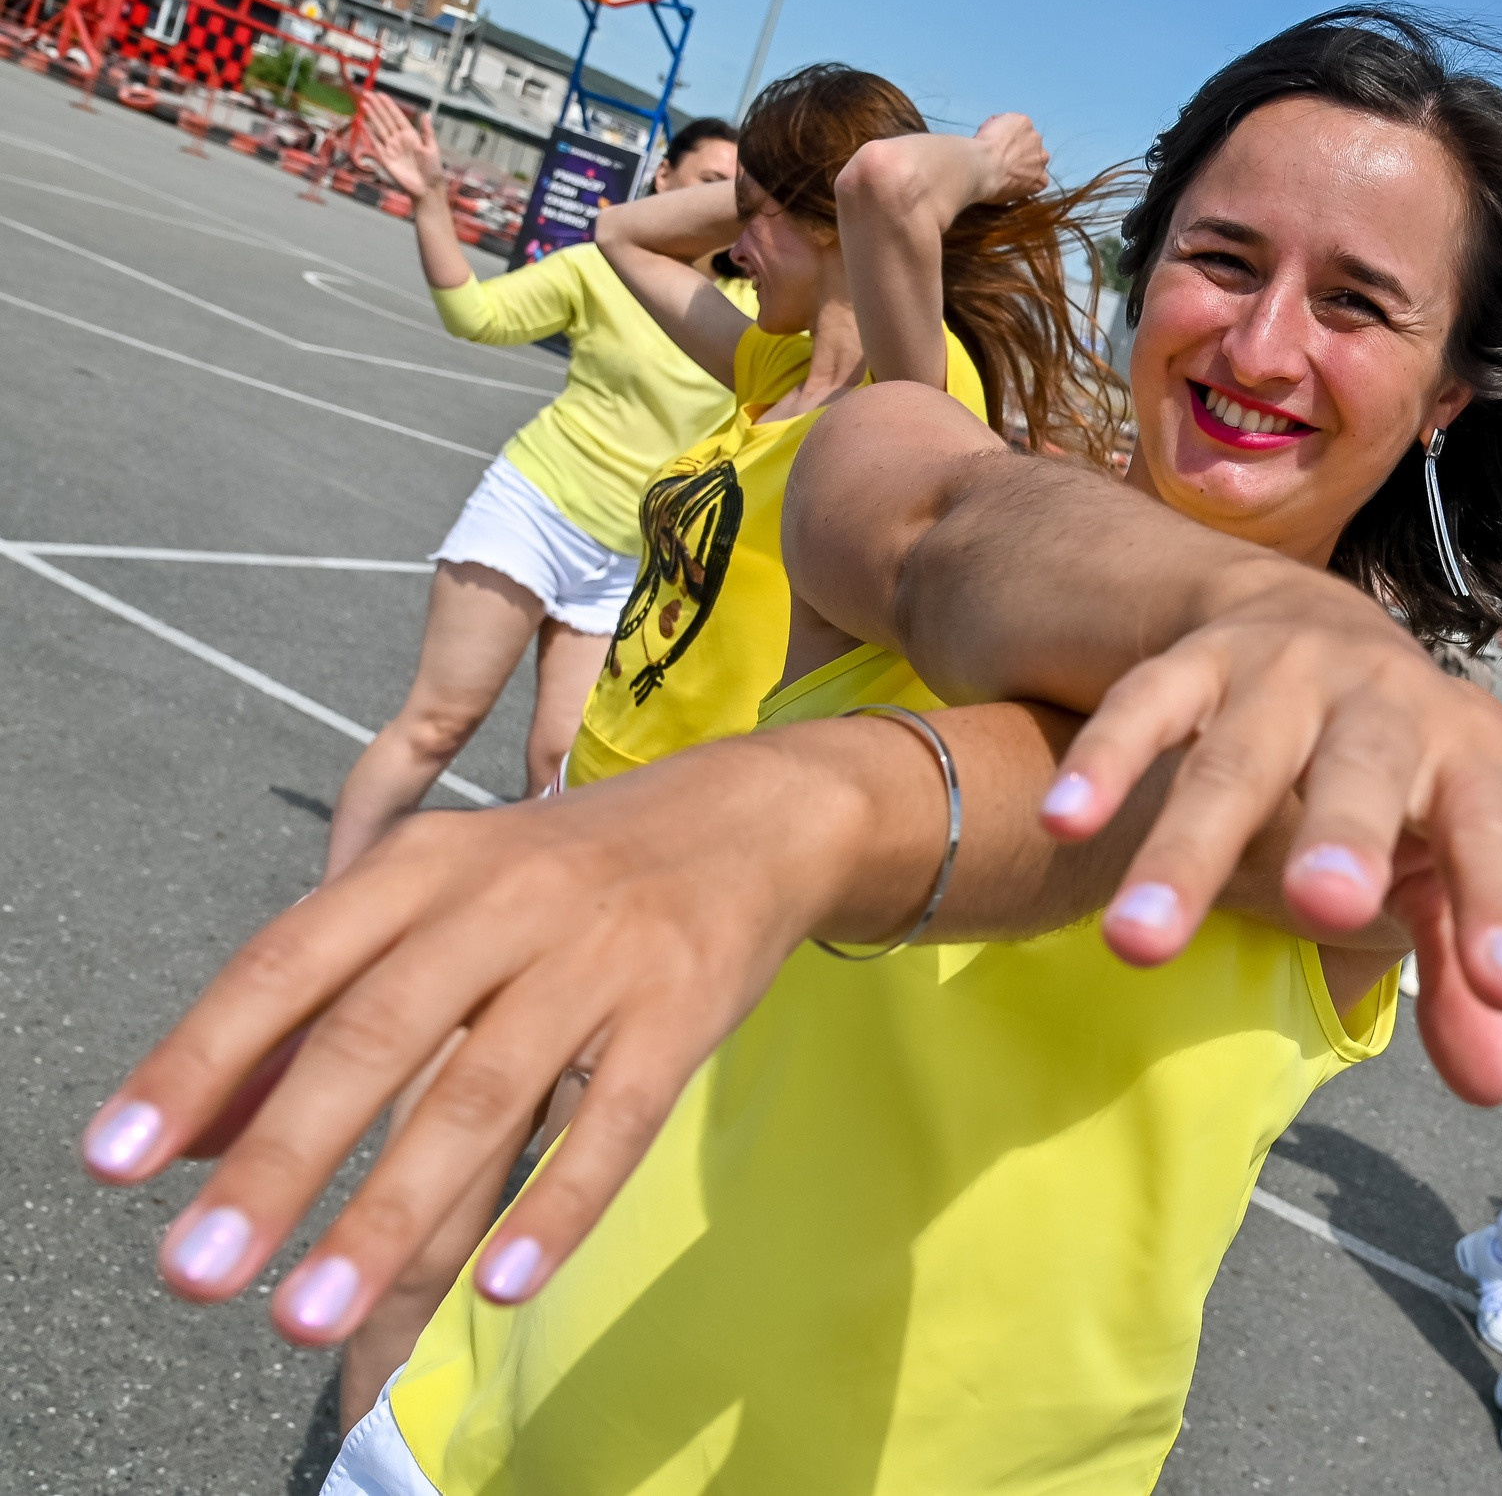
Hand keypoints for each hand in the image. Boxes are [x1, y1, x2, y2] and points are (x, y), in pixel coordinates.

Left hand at [77, 750, 857, 1348]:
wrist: (754, 819)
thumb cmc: (569, 876)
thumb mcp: (437, 904)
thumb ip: (319, 1008)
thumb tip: (193, 1136)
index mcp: (424, 866)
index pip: (288, 963)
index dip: (198, 1062)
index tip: (115, 1161)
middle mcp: (505, 900)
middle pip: (377, 1035)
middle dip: (283, 1162)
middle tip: (199, 1272)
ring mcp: (601, 955)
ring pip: (486, 1092)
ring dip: (392, 1212)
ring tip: (312, 1312)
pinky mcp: (684, 1009)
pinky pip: (615, 1119)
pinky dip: (558, 1204)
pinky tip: (500, 1286)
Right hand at [356, 90, 439, 199]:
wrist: (426, 188)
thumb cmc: (432, 169)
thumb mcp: (432, 148)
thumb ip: (427, 131)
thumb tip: (427, 113)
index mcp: (411, 135)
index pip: (397, 116)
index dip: (389, 105)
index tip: (381, 94)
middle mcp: (399, 139)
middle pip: (386, 119)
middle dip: (377, 107)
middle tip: (367, 94)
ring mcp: (391, 147)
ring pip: (379, 128)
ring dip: (372, 116)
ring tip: (364, 104)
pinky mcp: (385, 157)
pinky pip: (375, 142)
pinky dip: (369, 133)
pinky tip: (363, 123)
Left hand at [970, 113, 1050, 204]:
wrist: (983, 168)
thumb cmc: (991, 188)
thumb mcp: (1006, 197)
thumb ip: (1014, 185)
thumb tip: (1006, 181)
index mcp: (1040, 180)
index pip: (1036, 173)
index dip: (1022, 169)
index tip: (1009, 169)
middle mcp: (1043, 158)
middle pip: (1034, 152)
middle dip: (1021, 152)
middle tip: (1001, 154)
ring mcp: (1035, 138)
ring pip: (1026, 135)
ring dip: (1014, 136)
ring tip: (994, 141)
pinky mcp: (1025, 122)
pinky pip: (1014, 120)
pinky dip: (1003, 123)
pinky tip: (991, 130)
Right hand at [1037, 574, 1501, 1105]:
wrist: (1319, 624)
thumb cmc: (1400, 780)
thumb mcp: (1444, 861)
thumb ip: (1458, 976)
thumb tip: (1491, 1088)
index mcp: (1465, 754)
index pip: (1492, 833)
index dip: (1501, 906)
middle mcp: (1381, 700)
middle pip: (1361, 770)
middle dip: (1343, 835)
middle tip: (1326, 906)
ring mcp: (1282, 674)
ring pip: (1234, 760)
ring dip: (1187, 846)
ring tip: (1140, 942)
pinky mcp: (1195, 664)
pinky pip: (1144, 707)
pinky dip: (1104, 763)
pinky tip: (1066, 824)